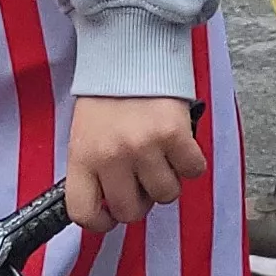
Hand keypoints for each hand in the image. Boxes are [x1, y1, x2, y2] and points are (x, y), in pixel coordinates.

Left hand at [61, 96, 206, 231]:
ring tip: (160, 156)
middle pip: (131, 211)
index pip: (82, 212)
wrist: (130, 53)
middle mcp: (112, 156)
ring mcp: (145, 147)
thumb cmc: (106, 97)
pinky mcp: (175, 135)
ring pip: (165, 194)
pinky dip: (190, 162)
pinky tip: (178, 145)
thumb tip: (111, 206)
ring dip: (167, 180)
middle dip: (139, 200)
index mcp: (82, 156)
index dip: (99, 223)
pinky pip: (192, 171)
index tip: (109, 216)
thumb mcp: (85, 135)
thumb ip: (94, 170)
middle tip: (141, 178)